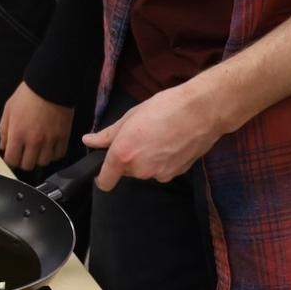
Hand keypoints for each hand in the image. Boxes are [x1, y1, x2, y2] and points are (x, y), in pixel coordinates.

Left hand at [0, 83, 73, 170]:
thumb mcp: (9, 109)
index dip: (10, 161)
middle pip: (28, 165)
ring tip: (38, 149)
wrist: (51, 84)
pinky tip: (50, 146)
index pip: (11, 160)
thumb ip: (4, 129)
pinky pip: (58, 155)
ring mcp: (49, 140)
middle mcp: (33, 141)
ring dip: (39, 158)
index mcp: (17, 134)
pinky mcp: (63, 137)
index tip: (12, 157)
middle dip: (23, 161)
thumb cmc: (28, 94)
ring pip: (44, 163)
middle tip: (24, 153)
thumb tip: (4, 144)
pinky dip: (53, 154)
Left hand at [82, 76, 233, 190]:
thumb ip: (107, 134)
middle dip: (129, 158)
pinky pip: (162, 170)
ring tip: (158, 136)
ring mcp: (160, 174)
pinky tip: (171, 142)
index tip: (105, 166)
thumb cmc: (164, 108)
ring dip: (147, 159)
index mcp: (123, 155)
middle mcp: (140, 170)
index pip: (104, 182)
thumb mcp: (130, 116)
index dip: (102, 176)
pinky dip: (163, 160)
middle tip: (140, 135)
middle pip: (127, 172)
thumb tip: (89, 141)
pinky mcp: (177, 174)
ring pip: (145, 170)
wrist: (202, 111)